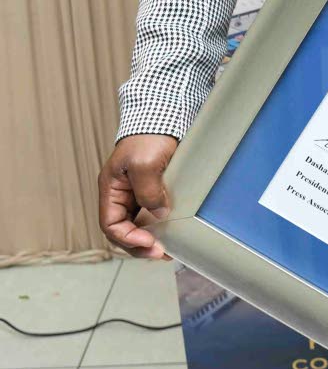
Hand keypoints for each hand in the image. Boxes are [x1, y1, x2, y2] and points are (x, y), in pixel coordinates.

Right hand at [98, 134, 178, 258]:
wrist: (167, 114)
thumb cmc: (150, 135)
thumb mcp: (145, 163)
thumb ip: (147, 192)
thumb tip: (158, 214)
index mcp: (111, 189)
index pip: (111, 225)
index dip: (128, 239)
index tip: (150, 244)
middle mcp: (122, 193)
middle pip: (124, 229)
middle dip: (140, 245)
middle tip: (162, 253)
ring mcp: (138, 192)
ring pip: (139, 224)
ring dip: (152, 238)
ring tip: (169, 248)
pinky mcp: (155, 188)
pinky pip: (153, 214)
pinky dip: (161, 226)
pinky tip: (174, 231)